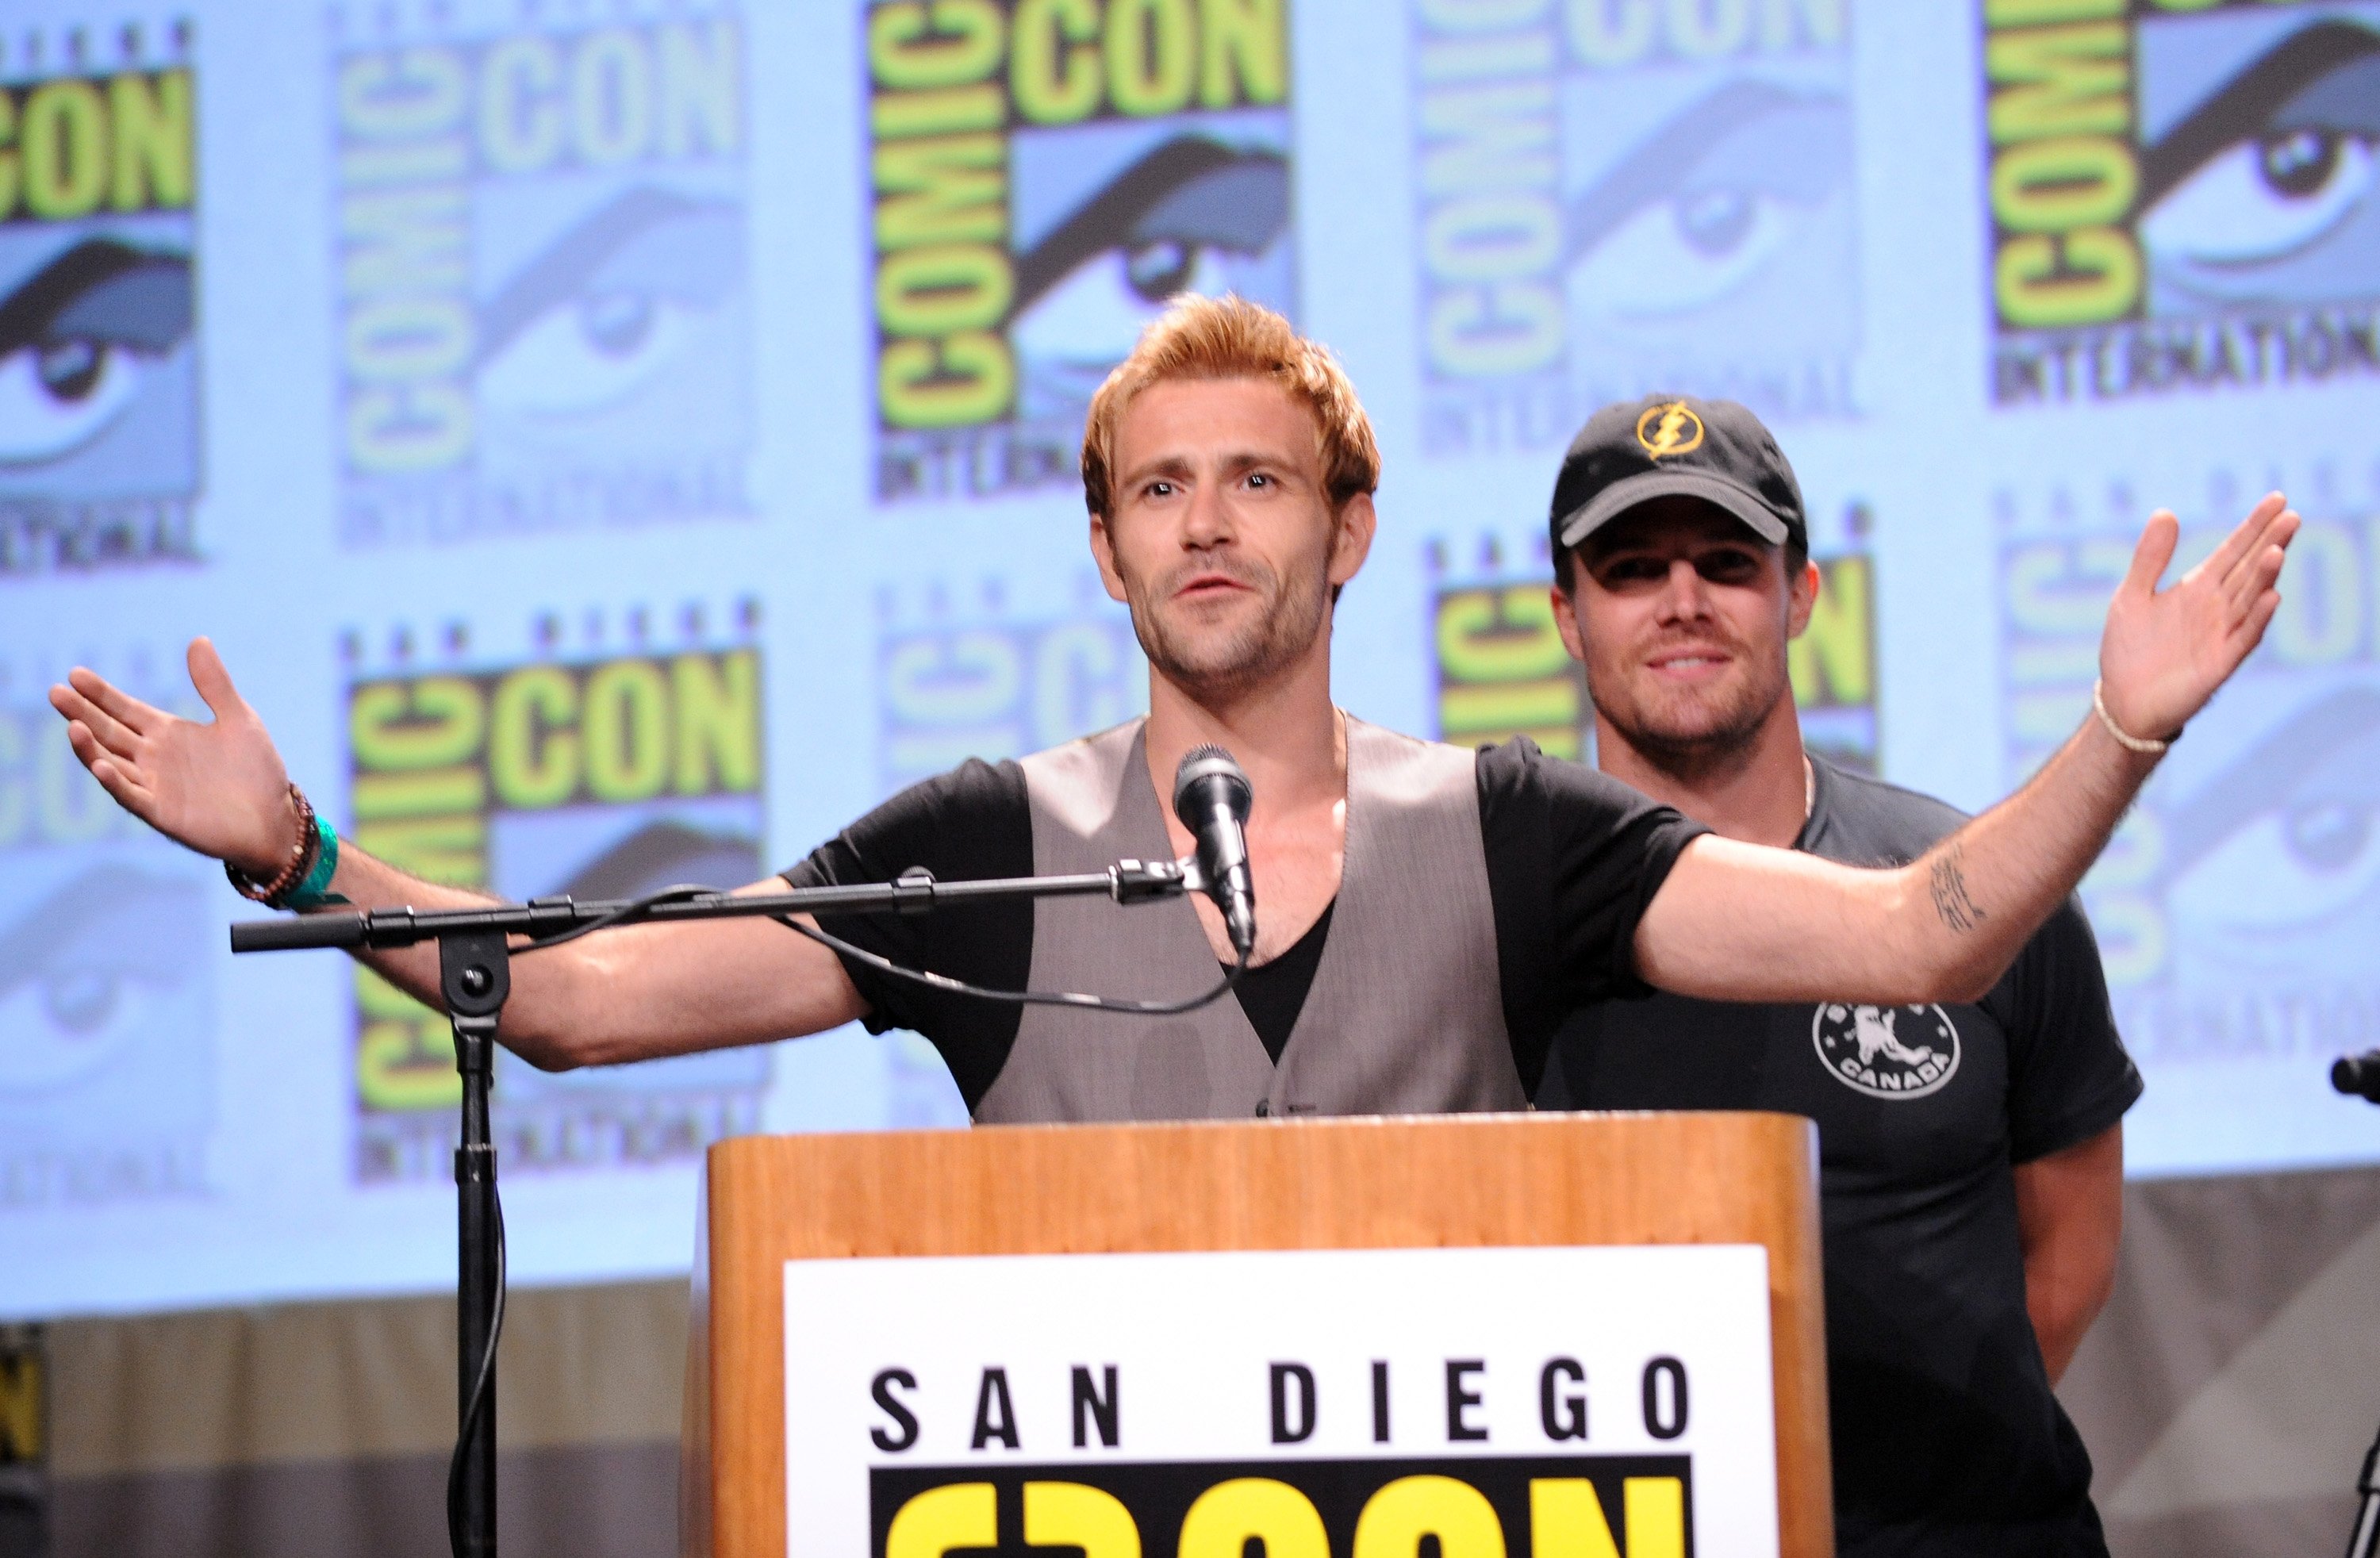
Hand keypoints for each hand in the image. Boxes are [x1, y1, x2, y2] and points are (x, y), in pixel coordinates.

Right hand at [48, 638, 297, 876]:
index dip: (100, 693)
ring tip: (73, 726)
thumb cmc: (256, 771)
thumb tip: (198, 639)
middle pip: (108, 732)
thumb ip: (215, 684)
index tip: (75, 674)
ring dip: (91, 747)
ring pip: (112, 763)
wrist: (274, 818)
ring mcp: (154, 786)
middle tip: (56, 692)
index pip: (124, 709)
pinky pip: (132, 796)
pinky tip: (102, 765)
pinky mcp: (162, 813)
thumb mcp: (239, 720)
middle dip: (82, 713)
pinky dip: (116, 783)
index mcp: (167, 734)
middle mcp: (152, 758)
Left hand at [2099, 493, 2297, 741]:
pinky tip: (2270, 596)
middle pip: (2249, 569)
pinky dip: (2256, 617)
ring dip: (2264, 576)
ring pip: (2249, 599)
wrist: (2123, 701)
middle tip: (2292, 516)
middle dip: (2270, 542)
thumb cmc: (2130, 649)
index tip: (2279, 498)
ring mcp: (2222, 634)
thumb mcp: (2132, 596)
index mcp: (2199, 587)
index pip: (2233, 550)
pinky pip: (2243, 637)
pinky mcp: (2220, 663)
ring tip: (2276, 549)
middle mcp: (2217, 607)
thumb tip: (2166, 512)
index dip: (2254, 525)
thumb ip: (2150, 559)